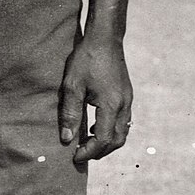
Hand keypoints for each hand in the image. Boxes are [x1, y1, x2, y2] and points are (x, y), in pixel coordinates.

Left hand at [58, 30, 131, 166]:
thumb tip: (67, 139)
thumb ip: (70, 114)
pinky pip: (123, 121)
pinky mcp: (127, 95)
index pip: (103, 140)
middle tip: (80, 154)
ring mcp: (128, 100)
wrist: (105, 38)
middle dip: (99, 152)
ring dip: (106, 142)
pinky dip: (111, 131)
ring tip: (87, 143)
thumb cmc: (86, 59)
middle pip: (117, 141)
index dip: (89, 152)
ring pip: (122, 132)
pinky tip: (95, 126)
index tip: (74, 156)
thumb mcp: (72, 86)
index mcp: (111, 105)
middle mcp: (123, 105)